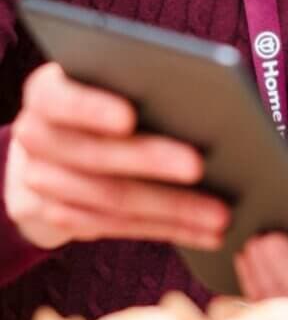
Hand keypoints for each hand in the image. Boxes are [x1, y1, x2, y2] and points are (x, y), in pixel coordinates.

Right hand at [5, 61, 228, 250]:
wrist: (51, 151)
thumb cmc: (102, 104)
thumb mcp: (107, 87)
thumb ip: (138, 87)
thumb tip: (203, 100)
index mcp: (46, 93)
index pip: (60, 98)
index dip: (92, 109)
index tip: (129, 118)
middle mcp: (35, 136)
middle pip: (95, 154)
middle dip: (151, 162)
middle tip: (198, 166)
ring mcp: (40, 181)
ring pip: (111, 200)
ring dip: (172, 209)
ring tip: (220, 213)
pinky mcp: (57, 217)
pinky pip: (118, 228)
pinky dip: (168, 230)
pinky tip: (206, 232)